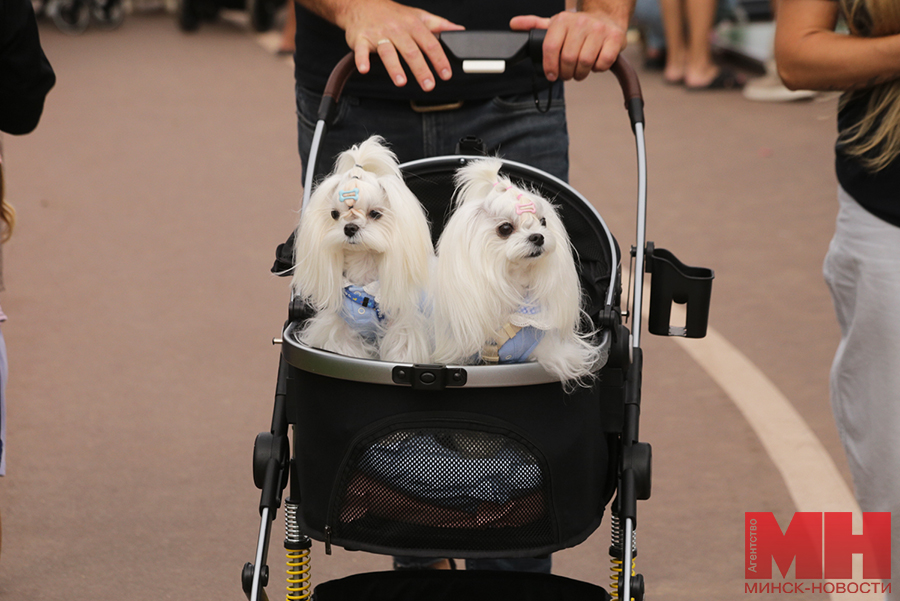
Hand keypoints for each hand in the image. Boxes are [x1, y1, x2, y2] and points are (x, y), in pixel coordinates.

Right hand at [337, 0, 463, 91]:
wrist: (361, 3)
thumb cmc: (392, 14)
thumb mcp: (417, 15)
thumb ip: (439, 24)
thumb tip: (458, 30)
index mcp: (412, 25)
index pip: (430, 44)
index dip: (439, 59)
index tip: (446, 74)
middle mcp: (397, 30)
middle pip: (411, 51)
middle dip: (421, 69)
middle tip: (428, 85)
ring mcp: (378, 34)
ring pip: (388, 51)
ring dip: (394, 67)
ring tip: (401, 82)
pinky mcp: (361, 38)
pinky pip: (361, 50)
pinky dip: (361, 60)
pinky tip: (365, 69)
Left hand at [510, 5, 628, 80]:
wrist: (606, 17)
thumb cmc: (577, 27)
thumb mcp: (555, 24)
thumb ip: (535, 26)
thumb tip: (514, 24)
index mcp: (562, 20)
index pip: (550, 47)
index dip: (549, 66)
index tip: (552, 75)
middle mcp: (580, 22)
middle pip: (567, 59)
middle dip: (566, 73)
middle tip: (568, 74)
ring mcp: (598, 29)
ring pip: (584, 62)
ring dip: (581, 73)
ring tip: (580, 71)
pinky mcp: (614, 38)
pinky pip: (602, 62)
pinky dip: (598, 68)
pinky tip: (595, 64)